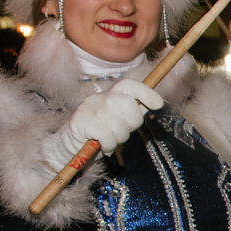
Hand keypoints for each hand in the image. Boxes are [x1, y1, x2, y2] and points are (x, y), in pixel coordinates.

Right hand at [47, 79, 162, 168]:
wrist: (72, 144)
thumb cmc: (101, 132)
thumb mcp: (119, 120)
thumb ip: (134, 112)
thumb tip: (156, 102)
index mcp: (111, 94)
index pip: (130, 85)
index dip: (146, 92)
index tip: (158, 104)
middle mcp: (101, 97)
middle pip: (129, 105)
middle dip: (132, 124)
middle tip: (122, 132)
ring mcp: (90, 108)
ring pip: (119, 125)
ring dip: (119, 138)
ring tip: (110, 140)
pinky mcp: (82, 121)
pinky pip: (106, 136)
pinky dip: (108, 145)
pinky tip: (102, 146)